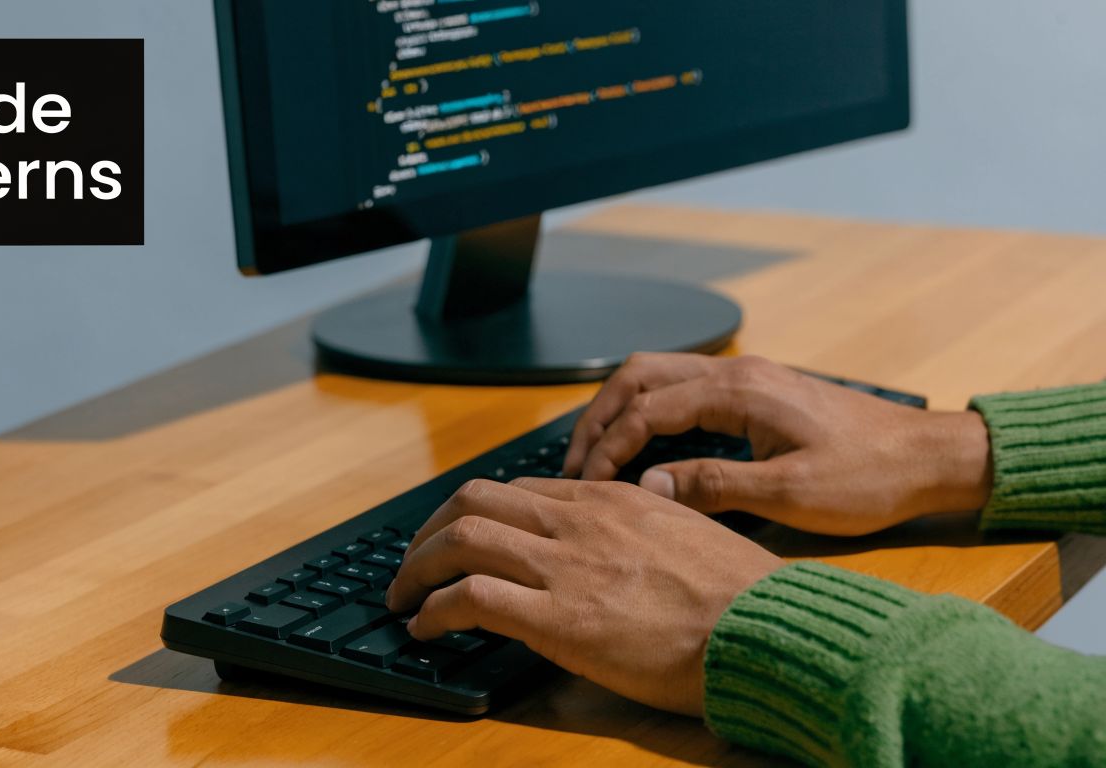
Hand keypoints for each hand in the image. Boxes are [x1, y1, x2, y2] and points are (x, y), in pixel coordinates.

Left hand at [386, 478, 783, 715]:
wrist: (767, 631)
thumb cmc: (742, 595)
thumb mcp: (688, 533)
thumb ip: (643, 523)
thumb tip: (625, 529)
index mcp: (611, 499)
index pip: (521, 490)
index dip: (479, 515)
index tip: (463, 539)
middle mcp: (580, 520)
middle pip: (475, 500)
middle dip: (431, 530)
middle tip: (414, 561)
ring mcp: (567, 566)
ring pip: (462, 538)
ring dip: (417, 566)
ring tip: (403, 596)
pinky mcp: (560, 618)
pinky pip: (471, 598)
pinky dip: (434, 609)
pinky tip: (425, 626)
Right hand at [563, 354, 993, 535]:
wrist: (929, 458)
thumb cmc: (869, 478)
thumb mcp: (792, 493)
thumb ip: (715, 485)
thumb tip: (648, 487)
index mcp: (740, 392)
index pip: (647, 409)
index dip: (608, 448)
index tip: (589, 488)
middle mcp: (737, 373)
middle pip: (639, 375)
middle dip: (599, 418)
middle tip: (575, 466)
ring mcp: (747, 379)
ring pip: (658, 375)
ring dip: (620, 410)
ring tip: (597, 455)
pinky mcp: (757, 393)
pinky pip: (682, 388)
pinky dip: (649, 411)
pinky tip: (643, 446)